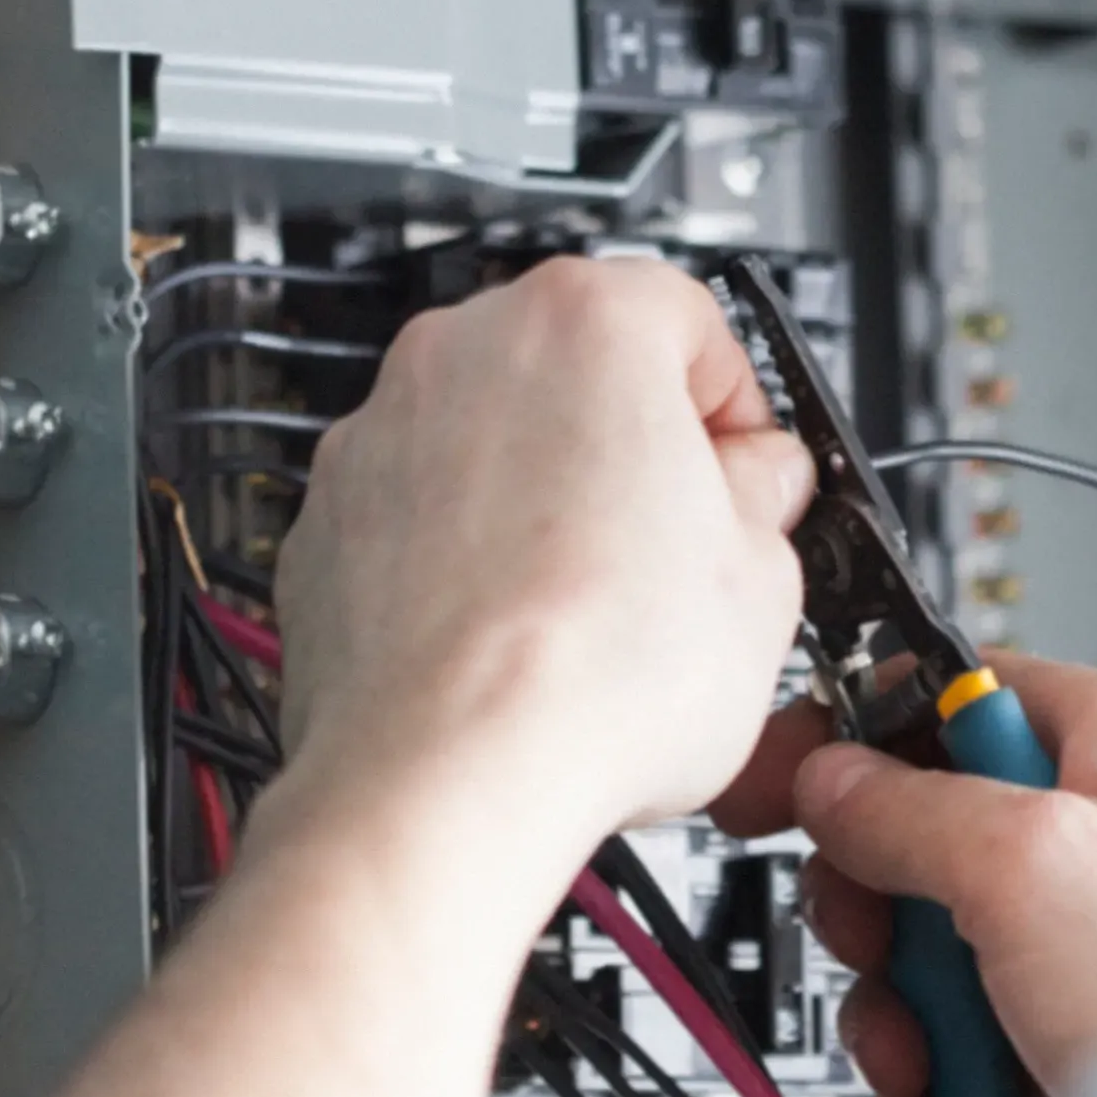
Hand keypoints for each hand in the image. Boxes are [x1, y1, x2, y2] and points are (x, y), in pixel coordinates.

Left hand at [272, 256, 813, 846]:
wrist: (443, 780)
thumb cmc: (588, 675)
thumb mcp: (762, 575)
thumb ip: (767, 493)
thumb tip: (755, 485)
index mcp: (586, 321)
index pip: (691, 317)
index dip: (736, 404)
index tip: (749, 470)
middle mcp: (467, 349)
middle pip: (585, 366)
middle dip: (639, 443)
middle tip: (685, 540)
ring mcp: (383, 429)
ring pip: (498, 436)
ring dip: (549, 495)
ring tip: (597, 605)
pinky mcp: (330, 516)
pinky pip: (425, 508)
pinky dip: (467, 550)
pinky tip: (517, 632)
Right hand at [715, 652, 1096, 1096]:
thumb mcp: (1030, 862)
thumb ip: (908, 806)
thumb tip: (831, 776)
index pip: (949, 692)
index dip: (857, 731)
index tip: (781, 779)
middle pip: (926, 838)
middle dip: (880, 917)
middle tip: (880, 953)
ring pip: (939, 957)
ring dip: (902, 1024)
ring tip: (927, 1073)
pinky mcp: (1090, 1047)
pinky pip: (973, 1051)